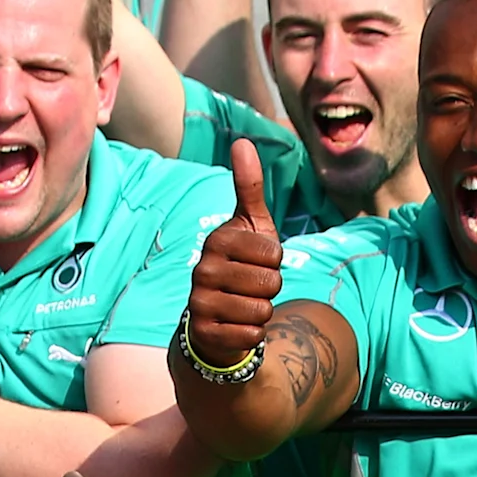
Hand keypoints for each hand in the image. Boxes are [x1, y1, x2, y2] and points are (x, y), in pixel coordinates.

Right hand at [185, 140, 283, 373]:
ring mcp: (200, 301)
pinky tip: (236, 325)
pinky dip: (252, 334)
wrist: (215, 316)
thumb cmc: (242, 265)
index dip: (275, 262)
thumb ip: (249, 187)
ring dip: (262, 312)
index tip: (258, 262)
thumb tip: (242, 142)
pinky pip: (252, 335)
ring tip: (244, 305)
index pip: (274, 254)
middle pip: (271, 283)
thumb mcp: (250, 226)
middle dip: (270, 288)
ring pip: (262, 310)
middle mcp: (203, 269)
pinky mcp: (205, 332)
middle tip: (251, 287)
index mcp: (218, 240)